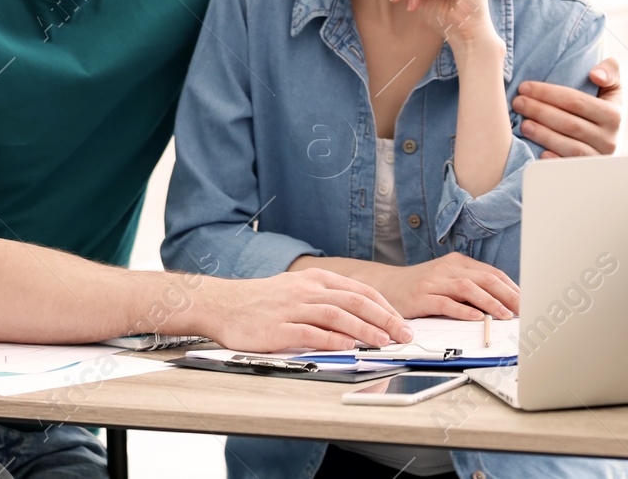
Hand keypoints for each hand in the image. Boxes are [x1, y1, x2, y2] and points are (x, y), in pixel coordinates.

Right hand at [210, 268, 413, 352]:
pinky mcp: (278, 328)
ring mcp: (292, 308)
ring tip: (383, 342)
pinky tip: (348, 347)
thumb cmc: (264, 301)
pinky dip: (332, 340)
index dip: (385, 307)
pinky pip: (311, 333)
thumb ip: (328, 299)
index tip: (401, 322)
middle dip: (384, 319)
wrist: (224, 304)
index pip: (360, 291)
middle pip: (355, 302)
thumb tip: (362, 317)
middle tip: (403, 334)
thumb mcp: (299, 288)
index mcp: (316, 279)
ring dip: (364, 329)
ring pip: (337, 315)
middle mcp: (307, 290)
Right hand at [366, 252, 519, 319]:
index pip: (492, 273)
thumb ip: (470, 287)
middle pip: (485, 279)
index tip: (526, 301)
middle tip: (523, 309)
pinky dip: (463, 310)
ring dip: (490, 302)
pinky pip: (446, 303)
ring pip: (468, 288)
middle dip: (508, 295)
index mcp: (458, 263)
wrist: (386, 285)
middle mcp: (448, 269)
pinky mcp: (421, 296)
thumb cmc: (421, 286)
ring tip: (504, 315)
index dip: (511, 288)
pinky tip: (476, 317)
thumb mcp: (447, 280)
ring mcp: (434, 281)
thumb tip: (502, 302)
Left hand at [513, 57, 622, 157]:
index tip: (525, 87)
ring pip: (569, 146)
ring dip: (543, 135)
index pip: (576, 101)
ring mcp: (599, 158)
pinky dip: (553, 161)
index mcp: (614, 115)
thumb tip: (595, 75)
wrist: (614, 141)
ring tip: (523, 124)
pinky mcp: (589, 173)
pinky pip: (569, 167)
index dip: (548, 93)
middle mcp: (610, 139)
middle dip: (540, 111)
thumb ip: (610, 71)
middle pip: (569, 123)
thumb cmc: (606, 108)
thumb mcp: (613, 87)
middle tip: (518, 103)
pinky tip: (538, 152)